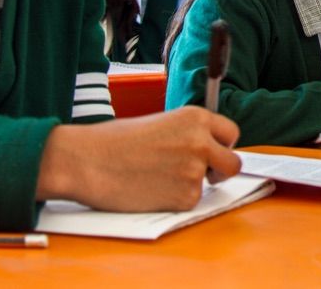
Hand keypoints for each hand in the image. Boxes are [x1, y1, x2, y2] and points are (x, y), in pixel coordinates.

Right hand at [36, 106, 241, 211]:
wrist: (86, 161)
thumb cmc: (114, 141)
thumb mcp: (161, 123)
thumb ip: (188, 133)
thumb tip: (205, 148)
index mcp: (196, 117)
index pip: (231, 133)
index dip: (222, 144)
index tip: (212, 151)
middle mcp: (201, 142)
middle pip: (233, 163)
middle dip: (221, 170)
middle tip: (203, 173)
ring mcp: (194, 170)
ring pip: (209, 185)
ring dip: (192, 185)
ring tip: (161, 178)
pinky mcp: (184, 197)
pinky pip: (190, 202)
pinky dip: (175, 200)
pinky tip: (151, 190)